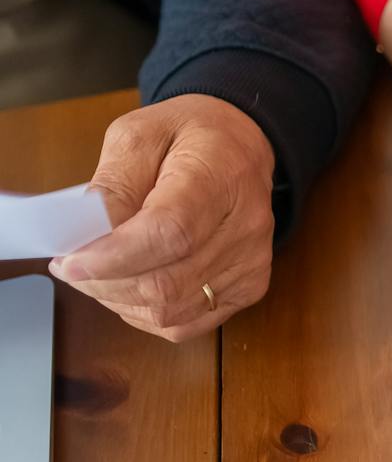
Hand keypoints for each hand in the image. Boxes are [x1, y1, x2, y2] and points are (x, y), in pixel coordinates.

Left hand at [50, 94, 275, 341]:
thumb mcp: (139, 136)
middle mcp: (245, 226)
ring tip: (99, 275)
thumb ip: (113, 186)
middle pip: (166, 282)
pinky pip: (188, 324)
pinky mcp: (250, 287)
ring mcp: (251, 263)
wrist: (243, 147)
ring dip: (120, 301)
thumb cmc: (189, 136)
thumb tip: (86, 238)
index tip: (69, 261)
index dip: (114, 257)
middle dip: (104, 283)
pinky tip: (131, 290)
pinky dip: (146, 316)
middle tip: (73, 266)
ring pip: (172, 311)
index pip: (169, 234)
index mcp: (219, 176)